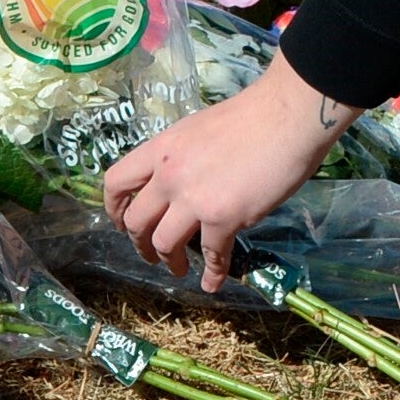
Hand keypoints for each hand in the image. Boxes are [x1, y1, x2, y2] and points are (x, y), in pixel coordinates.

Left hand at [100, 52, 354, 291]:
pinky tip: (213, 283)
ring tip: (178, 269)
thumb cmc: (249, 115)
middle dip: (139, 244)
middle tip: (150, 254)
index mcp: (160, 149)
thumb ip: (181, 157)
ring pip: (163, 243)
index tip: (121, 224)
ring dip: (169, 261)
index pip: (116, 182)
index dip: (114, 209)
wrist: (285, 116)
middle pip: (136, 221)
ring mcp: (193, 199)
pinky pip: (212, 256)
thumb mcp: (197, 130)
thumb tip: (181, 182)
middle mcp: (169, 175)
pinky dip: (212, 274)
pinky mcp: (223, 218)